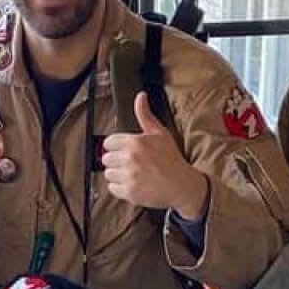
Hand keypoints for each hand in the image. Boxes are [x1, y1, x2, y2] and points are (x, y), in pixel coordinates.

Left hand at [102, 93, 208, 219]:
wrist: (182, 185)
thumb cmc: (172, 159)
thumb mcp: (160, 133)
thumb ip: (145, 115)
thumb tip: (140, 97)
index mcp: (135, 142)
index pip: (108, 142)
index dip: (116, 146)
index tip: (124, 150)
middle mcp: (130, 159)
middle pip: (106, 158)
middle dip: (116, 160)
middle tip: (130, 163)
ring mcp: (129, 176)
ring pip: (108, 173)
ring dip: (117, 174)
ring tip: (132, 174)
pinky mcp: (129, 192)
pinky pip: (112, 188)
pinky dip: (120, 188)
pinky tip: (132, 183)